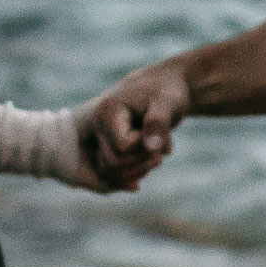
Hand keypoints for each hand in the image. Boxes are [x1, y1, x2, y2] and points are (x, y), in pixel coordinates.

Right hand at [80, 63, 191, 190]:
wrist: (160, 90)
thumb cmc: (166, 93)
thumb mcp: (168, 103)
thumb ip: (159, 123)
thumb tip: (152, 148)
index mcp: (107, 111)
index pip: (121, 148)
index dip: (143, 147)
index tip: (158, 132)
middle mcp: (97, 126)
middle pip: (112, 164)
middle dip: (141, 163)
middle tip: (163, 149)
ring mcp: (98, 139)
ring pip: (108, 175)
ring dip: (137, 172)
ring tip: (157, 156)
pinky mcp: (103, 149)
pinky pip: (110, 177)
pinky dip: (131, 176)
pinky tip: (149, 164)